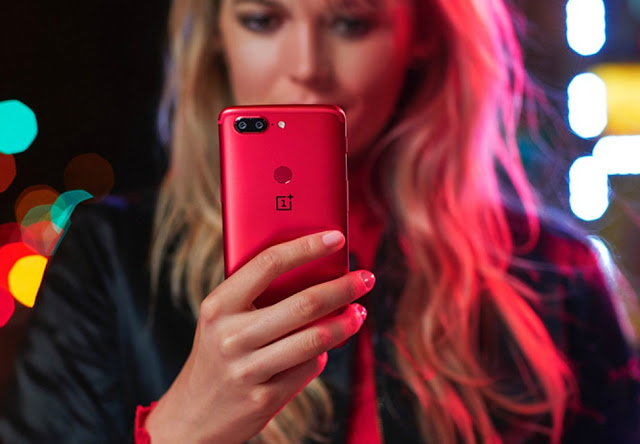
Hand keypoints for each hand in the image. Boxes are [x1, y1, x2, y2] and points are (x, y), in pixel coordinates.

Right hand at [145, 230, 373, 443]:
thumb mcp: (221, 319)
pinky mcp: (265, 398)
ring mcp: (248, 370)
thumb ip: (255, 295)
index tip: (336, 238)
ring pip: (314, 340)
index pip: (268, 264)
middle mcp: (231, 336)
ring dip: (346, 323)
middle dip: (343, 288)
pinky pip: (309, 367)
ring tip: (359, 312)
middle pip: (304, 303)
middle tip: (365, 278)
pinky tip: (327, 345)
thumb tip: (315, 270)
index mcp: (218, 306)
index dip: (306, 247)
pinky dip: (323, 353)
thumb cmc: (216, 353)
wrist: (193, 416)